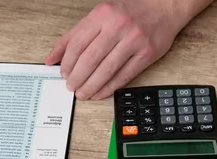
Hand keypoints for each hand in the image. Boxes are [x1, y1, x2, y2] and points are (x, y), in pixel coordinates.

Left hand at [45, 1, 188, 99]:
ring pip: (106, 70)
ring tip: (82, 94)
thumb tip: (52, 58)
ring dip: (91, 86)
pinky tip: (99, 93)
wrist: (164, 6)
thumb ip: (73, 36)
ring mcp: (134, 40)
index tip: (63, 73)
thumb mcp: (99, 16)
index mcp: (103, 14)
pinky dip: (108, 88)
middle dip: (77, 78)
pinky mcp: (146, 54)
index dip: (67, 63)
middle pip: (90, 59)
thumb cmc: (129, 12)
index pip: (77, 44)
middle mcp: (118, 26)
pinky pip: (123, 76)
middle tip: (71, 87)